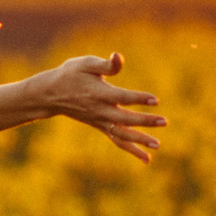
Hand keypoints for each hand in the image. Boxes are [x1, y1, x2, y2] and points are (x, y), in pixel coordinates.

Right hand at [37, 52, 164, 162]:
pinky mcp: (101, 126)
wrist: (52, 94)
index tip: (155, 100)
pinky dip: (132, 149)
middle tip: (164, 121)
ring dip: (140, 140)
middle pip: (124, 118)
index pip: (122, 97)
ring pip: (122, 134)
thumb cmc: (71, 74)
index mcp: (98, 93)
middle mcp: (100, 110)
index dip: (138, 98)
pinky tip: (147, 158)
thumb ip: (105, 64)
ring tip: (158, 145)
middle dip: (144, 121)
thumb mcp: (86, 64)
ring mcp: (100, 121)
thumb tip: (118, 57)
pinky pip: (117, 140)